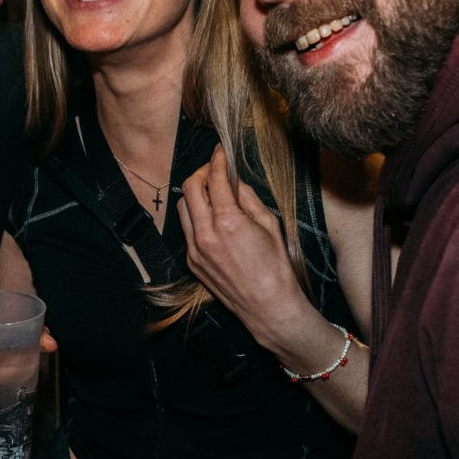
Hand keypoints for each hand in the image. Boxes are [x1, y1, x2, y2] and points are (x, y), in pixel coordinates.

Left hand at [178, 145, 307, 340]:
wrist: (268, 306)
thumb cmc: (275, 267)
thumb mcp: (270, 225)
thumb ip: (248, 199)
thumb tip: (236, 182)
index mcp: (228, 221)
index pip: (215, 179)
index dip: (217, 160)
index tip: (220, 152)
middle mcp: (206, 234)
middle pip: (190, 188)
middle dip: (201, 173)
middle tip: (213, 170)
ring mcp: (195, 250)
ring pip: (183, 208)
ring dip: (195, 194)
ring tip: (212, 193)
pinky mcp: (192, 262)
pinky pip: (187, 230)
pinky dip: (196, 217)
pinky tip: (212, 218)